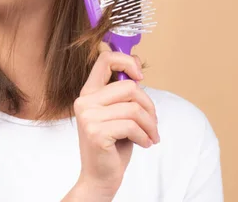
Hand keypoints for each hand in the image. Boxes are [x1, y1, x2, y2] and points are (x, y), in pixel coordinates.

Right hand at [72, 43, 158, 199]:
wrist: (99, 177)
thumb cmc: (113, 145)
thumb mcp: (118, 113)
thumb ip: (122, 93)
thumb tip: (137, 71)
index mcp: (89, 92)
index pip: (105, 59)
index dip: (127, 61)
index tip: (140, 77)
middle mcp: (84, 101)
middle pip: (129, 87)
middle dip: (149, 106)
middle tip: (153, 123)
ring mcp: (87, 116)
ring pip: (134, 108)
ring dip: (150, 125)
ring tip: (151, 136)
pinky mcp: (95, 132)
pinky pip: (132, 126)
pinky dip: (144, 137)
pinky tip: (143, 144)